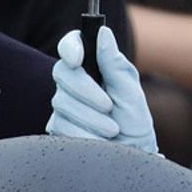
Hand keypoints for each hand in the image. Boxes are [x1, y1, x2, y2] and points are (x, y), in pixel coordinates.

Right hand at [46, 26, 157, 153]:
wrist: (131, 159)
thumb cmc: (134, 125)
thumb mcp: (131, 94)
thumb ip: (115, 65)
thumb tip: (103, 32)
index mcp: (93, 67)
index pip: (71, 45)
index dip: (70, 47)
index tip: (78, 59)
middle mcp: (74, 83)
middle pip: (62, 72)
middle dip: (86, 90)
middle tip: (108, 106)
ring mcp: (63, 106)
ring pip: (61, 102)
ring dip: (91, 118)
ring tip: (112, 130)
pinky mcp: (57, 128)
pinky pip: (61, 125)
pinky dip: (84, 134)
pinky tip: (99, 141)